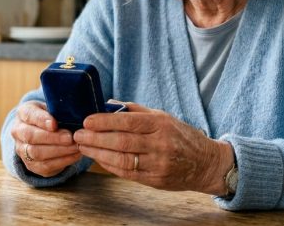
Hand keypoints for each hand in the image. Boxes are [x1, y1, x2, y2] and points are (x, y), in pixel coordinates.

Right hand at [11, 101, 81, 176]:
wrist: (42, 132)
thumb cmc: (50, 117)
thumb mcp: (52, 108)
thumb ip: (58, 111)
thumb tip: (72, 117)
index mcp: (23, 113)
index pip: (29, 115)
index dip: (41, 120)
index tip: (54, 124)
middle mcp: (18, 132)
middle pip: (31, 136)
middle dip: (52, 138)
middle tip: (70, 137)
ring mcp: (22, 150)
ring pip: (37, 153)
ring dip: (59, 151)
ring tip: (75, 147)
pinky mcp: (31, 165)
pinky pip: (45, 166)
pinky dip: (62, 161)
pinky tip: (74, 155)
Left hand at [73, 102, 233, 194]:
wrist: (205, 163)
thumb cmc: (180, 135)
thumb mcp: (162, 117)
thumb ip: (135, 111)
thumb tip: (108, 104)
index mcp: (161, 124)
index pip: (128, 122)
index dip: (105, 122)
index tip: (86, 120)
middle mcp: (160, 144)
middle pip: (122, 142)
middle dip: (95, 138)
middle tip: (78, 135)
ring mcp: (158, 164)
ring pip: (122, 159)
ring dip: (98, 154)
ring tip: (83, 147)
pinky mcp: (155, 180)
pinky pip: (127, 173)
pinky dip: (109, 166)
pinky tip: (97, 158)